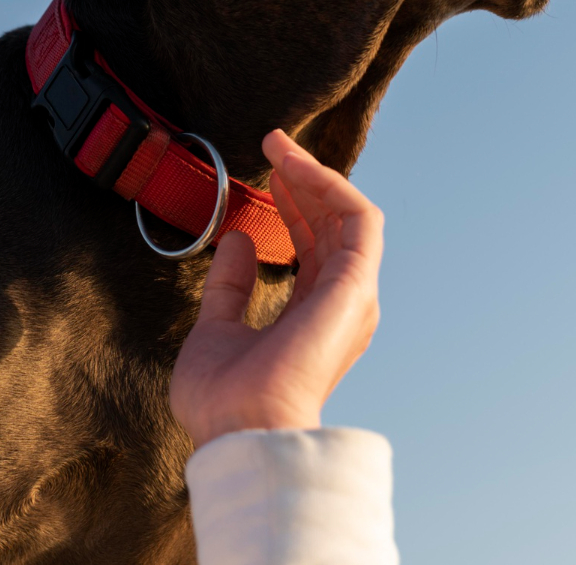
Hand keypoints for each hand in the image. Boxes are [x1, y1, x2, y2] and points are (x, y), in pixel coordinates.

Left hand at [169, 129, 383, 445]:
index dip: (292, 208)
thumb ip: (229, 286)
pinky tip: (298, 167)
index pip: (312, 249)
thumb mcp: (215, 328)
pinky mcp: (354, 286)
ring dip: (315, 175)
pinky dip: (331, 186)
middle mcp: (338, 307)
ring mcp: (351, 297)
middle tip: (273, 144)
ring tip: (280, 146)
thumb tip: (238, 239)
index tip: (266, 176)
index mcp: (310, 319)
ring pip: (347, 216)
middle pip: (331, 227)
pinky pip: (359, 219)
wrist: (238, 430)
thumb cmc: (224, 400)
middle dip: (304, 181)